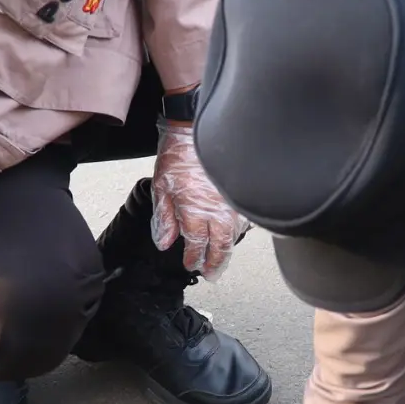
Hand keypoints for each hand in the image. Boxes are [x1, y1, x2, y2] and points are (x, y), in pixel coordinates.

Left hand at [150, 121, 246, 279]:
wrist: (195, 129)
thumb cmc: (177, 154)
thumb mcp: (161, 188)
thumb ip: (164, 218)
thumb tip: (165, 243)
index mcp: (195, 211)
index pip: (197, 245)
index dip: (195, 258)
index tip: (191, 265)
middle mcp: (217, 210)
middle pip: (221, 246)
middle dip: (216, 263)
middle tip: (212, 275)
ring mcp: (231, 201)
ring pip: (235, 234)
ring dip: (228, 250)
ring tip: (222, 259)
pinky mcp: (238, 192)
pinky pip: (243, 217)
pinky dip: (239, 230)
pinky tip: (235, 234)